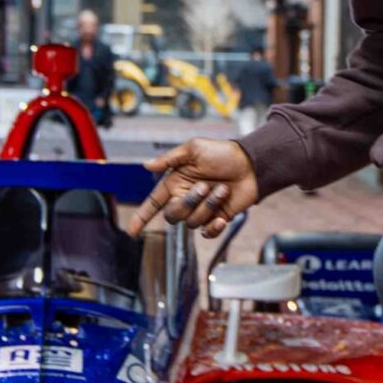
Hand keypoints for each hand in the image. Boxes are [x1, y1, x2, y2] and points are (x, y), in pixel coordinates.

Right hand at [129, 139, 258, 238]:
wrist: (251, 164)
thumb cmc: (222, 153)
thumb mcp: (194, 149)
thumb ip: (170, 159)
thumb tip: (146, 165)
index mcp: (175, 183)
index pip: (152, 203)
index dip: (141, 217)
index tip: (131, 231)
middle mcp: (185, 199)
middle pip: (173, 215)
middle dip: (188, 203)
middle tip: (205, 186)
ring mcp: (201, 210)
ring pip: (193, 222)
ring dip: (209, 206)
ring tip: (223, 190)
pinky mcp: (217, 219)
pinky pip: (207, 233)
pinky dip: (214, 228)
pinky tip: (222, 217)